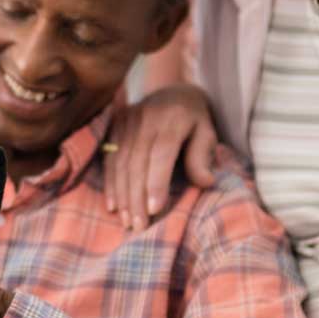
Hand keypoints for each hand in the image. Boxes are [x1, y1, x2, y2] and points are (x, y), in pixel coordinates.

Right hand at [104, 85, 218, 231]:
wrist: (173, 91)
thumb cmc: (195, 120)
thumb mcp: (207, 133)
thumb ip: (203, 156)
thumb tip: (206, 182)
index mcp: (172, 118)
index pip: (161, 154)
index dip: (156, 183)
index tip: (154, 210)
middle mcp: (146, 117)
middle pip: (137, 162)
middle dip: (136, 197)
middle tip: (139, 226)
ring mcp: (127, 120)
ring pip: (121, 163)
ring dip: (123, 195)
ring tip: (128, 221)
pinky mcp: (115, 126)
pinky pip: (110, 158)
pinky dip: (111, 184)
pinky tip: (114, 206)